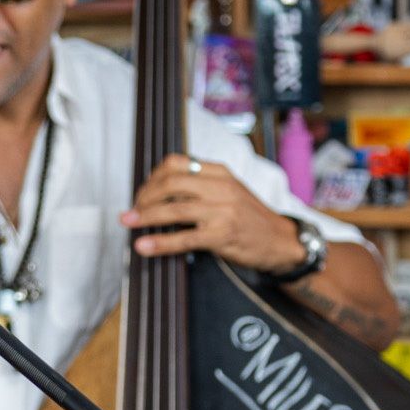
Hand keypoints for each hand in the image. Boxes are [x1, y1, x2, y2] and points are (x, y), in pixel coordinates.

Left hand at [121, 155, 309, 274]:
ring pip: (174, 209)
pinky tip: (144, 246)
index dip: (152, 177)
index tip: (142, 193)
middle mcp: (221, 187)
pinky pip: (184, 237)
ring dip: (146, 216)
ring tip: (128, 222)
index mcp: (220, 172)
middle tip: (132, 211)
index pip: (177, 164)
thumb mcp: (229, 191)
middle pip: (171, 183)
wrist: (281, 241)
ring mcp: (223, 210)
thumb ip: (201, 186)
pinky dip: (160, 242)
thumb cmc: (250, 218)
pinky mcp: (223, 234)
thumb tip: (160, 192)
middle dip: (145, 197)